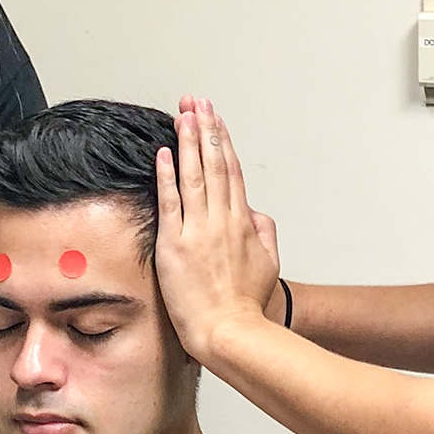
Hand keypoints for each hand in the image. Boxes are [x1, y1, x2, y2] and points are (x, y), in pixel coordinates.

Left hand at [154, 97, 283, 362]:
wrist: (231, 330)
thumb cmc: (247, 305)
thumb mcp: (269, 264)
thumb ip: (265, 233)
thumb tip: (257, 213)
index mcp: (243, 223)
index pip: (232, 172)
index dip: (223, 142)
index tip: (215, 119)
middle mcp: (221, 220)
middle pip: (214, 165)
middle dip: (205, 130)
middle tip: (197, 102)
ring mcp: (198, 231)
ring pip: (194, 177)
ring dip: (187, 143)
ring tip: (183, 114)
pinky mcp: (174, 246)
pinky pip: (170, 204)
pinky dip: (167, 177)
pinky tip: (163, 154)